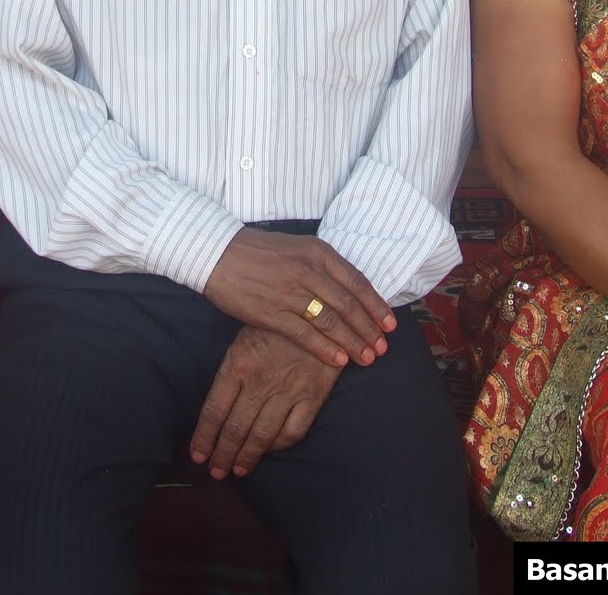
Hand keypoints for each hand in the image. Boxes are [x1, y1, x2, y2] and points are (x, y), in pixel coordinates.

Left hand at [189, 326, 340, 479]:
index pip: (213, 411)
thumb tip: (218, 407)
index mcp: (237, 364)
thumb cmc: (275, 322)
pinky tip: (270, 450)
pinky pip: (293, 431)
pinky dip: (279, 446)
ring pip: (262, 435)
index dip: (203, 438)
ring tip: (238, 470)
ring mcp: (287, 390)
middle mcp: (260, 382)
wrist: (320, 309)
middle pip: (235, 428)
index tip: (197, 455)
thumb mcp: (245, 338)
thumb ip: (232, 371)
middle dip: (222, 454)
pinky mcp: (313, 396)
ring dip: (247, 457)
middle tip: (215, 471)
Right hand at [202, 228, 394, 367]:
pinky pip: (304, 334)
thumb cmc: (259, 251)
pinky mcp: (270, 313)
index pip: (357, 282)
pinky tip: (339, 361)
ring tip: (367, 358)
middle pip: (349, 305)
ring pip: (331, 321)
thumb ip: (323, 267)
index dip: (376, 306)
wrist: (217, 252)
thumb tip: (350, 291)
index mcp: (317, 252)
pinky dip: (325, 349)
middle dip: (369, 329)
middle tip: (382, 348)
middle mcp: (308, 270)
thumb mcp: (297, 247)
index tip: (390, 324)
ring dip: (352, 342)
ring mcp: (289, 292)